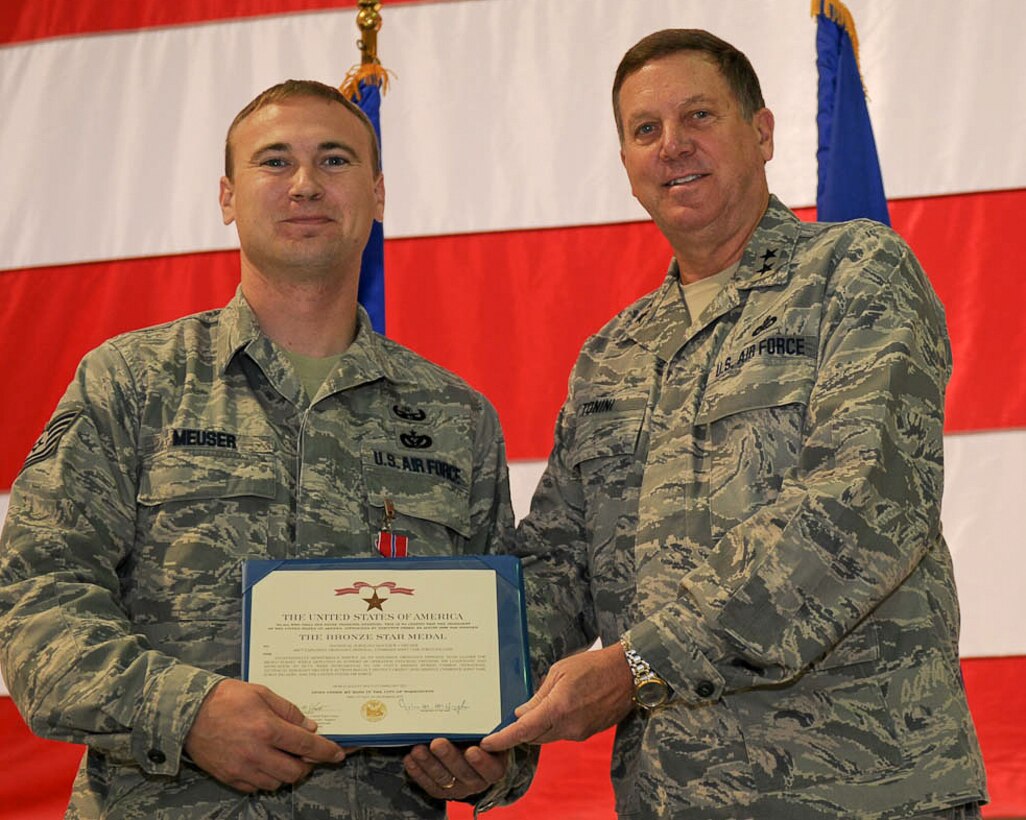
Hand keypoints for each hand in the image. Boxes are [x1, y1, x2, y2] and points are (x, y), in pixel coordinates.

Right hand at [184, 679, 344, 792]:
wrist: (187, 712)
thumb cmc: (225, 698)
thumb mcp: (262, 693)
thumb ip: (288, 711)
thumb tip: (309, 727)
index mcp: (267, 729)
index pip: (306, 746)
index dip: (326, 751)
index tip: (338, 754)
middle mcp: (257, 753)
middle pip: (295, 772)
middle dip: (308, 765)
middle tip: (308, 754)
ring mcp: (242, 768)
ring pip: (278, 782)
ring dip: (288, 772)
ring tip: (286, 756)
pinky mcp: (230, 777)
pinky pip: (257, 787)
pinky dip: (267, 778)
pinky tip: (266, 762)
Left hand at [403, 738, 507, 799]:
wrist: (474, 754)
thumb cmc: (481, 739)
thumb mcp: (488, 733)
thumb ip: (482, 728)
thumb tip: (471, 706)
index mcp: (495, 766)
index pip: (492, 769)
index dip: (482, 762)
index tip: (471, 750)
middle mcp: (478, 781)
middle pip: (463, 772)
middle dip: (448, 757)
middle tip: (437, 743)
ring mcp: (459, 788)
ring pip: (443, 779)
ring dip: (429, 763)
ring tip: (418, 750)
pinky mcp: (443, 791)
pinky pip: (429, 784)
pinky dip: (418, 772)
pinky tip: (410, 759)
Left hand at [480, 643, 633, 751]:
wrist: (628, 674)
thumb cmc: (593, 665)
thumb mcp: (559, 671)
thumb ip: (538, 695)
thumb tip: (522, 714)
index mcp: (558, 708)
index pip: (523, 730)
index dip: (503, 739)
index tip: (488, 742)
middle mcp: (568, 726)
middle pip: (533, 737)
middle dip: (519, 731)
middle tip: (505, 722)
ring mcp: (579, 733)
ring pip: (548, 737)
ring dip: (537, 728)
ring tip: (531, 711)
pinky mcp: (588, 734)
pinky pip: (562, 734)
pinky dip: (553, 726)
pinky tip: (555, 710)